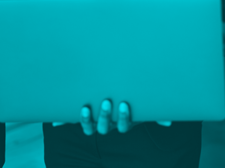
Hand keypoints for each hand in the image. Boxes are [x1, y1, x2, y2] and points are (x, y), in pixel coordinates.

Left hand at [52, 100, 170, 133]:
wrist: (114, 96)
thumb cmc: (132, 101)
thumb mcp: (143, 107)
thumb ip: (156, 114)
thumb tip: (169, 122)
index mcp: (122, 122)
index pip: (124, 125)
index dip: (124, 117)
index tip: (125, 105)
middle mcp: (107, 124)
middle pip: (104, 127)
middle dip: (105, 116)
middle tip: (106, 102)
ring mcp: (94, 121)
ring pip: (88, 127)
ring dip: (86, 119)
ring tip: (85, 107)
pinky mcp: (82, 116)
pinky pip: (71, 121)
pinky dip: (62, 121)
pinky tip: (55, 122)